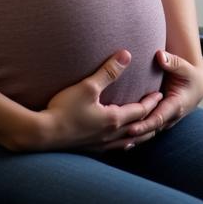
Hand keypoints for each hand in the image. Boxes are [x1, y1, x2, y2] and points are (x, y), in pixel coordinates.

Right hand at [32, 50, 163, 151]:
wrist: (42, 134)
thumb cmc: (64, 109)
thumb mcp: (88, 86)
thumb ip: (108, 71)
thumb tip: (127, 54)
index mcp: (113, 119)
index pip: (140, 111)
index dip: (151, 102)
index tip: (160, 94)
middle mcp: (110, 135)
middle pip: (138, 128)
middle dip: (150, 119)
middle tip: (160, 111)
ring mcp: (100, 145)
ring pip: (127, 141)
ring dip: (140, 134)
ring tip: (146, 128)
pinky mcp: (90, 149)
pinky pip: (114, 148)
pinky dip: (124, 143)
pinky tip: (123, 142)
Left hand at [121, 50, 202, 142]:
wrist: (195, 88)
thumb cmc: (189, 76)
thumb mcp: (184, 68)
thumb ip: (172, 62)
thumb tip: (160, 55)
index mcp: (176, 106)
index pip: (157, 119)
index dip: (144, 125)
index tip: (130, 128)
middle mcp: (168, 119)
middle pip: (148, 131)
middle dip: (132, 136)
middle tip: (114, 137)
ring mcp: (162, 123)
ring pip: (145, 135)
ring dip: (129, 139)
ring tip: (110, 142)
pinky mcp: (156, 122)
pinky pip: (143, 133)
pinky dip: (130, 137)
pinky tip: (114, 141)